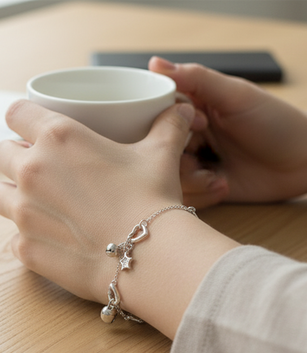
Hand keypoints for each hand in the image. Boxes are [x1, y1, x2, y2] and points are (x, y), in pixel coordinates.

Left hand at [0, 100, 194, 303]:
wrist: (150, 257)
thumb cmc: (153, 200)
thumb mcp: (161, 154)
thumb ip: (167, 126)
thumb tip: (181, 109)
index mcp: (58, 138)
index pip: (15, 112)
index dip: (22, 118)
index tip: (31, 128)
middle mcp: (32, 171)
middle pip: (0, 153)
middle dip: (15, 157)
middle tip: (39, 169)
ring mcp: (24, 213)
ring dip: (11, 195)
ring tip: (37, 203)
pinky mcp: (26, 249)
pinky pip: (13, 238)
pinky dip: (28, 235)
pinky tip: (52, 238)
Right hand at [149, 56, 306, 207]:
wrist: (302, 164)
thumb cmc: (276, 123)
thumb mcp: (236, 96)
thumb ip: (196, 79)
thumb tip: (155, 63)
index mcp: (193, 109)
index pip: (157, 115)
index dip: (168, 125)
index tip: (197, 127)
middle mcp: (189, 136)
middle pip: (158, 149)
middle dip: (179, 158)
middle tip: (205, 157)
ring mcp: (195, 163)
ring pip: (166, 175)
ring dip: (191, 179)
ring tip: (217, 177)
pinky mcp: (202, 187)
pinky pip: (183, 195)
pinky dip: (201, 194)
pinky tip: (222, 185)